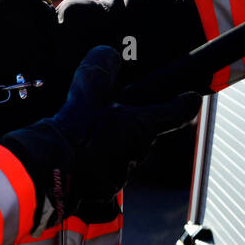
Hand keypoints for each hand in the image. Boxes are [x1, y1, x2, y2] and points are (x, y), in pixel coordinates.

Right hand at [2, 46, 199, 224]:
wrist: (53, 170)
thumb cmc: (75, 132)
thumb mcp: (88, 89)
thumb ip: (102, 67)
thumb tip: (108, 54)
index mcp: (141, 126)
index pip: (175, 112)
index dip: (185, 103)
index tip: (191, 99)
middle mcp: (137, 152)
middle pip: (143, 136)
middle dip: (130, 127)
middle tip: (108, 118)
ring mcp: (121, 174)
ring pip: (122, 156)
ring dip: (110, 148)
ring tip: (85, 140)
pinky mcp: (105, 191)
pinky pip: (104, 175)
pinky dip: (94, 166)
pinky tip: (77, 158)